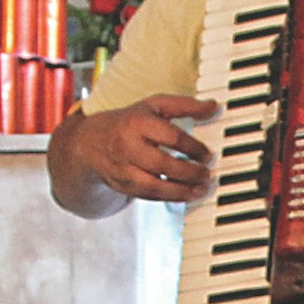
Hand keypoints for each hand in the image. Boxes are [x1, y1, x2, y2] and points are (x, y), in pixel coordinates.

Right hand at [80, 93, 222, 203]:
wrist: (90, 142)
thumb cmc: (129, 122)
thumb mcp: (154, 106)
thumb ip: (184, 106)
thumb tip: (213, 107)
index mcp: (137, 123)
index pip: (170, 137)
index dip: (193, 148)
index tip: (207, 155)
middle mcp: (128, 147)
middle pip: (162, 164)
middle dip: (189, 173)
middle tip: (206, 174)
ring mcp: (123, 169)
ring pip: (154, 186)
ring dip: (181, 191)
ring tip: (200, 189)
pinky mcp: (123, 186)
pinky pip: (148, 196)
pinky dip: (169, 197)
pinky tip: (185, 194)